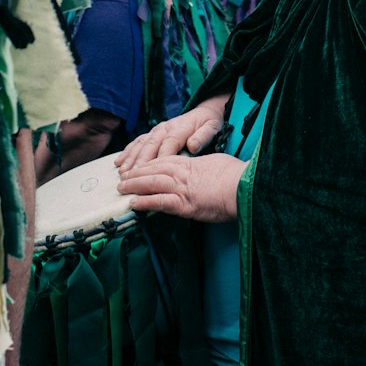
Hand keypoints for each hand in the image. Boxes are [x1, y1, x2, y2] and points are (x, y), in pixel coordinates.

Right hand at [115, 95, 230, 172]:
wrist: (204, 112)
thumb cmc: (208, 124)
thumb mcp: (211, 128)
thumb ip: (202, 137)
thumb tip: (192, 146)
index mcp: (179, 128)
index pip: (168, 144)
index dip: (159, 158)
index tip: (151, 173)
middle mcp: (165, 128)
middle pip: (150, 146)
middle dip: (139, 162)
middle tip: (130, 177)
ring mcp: (157, 130)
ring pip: (141, 144)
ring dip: (130, 158)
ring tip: (122, 172)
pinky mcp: (152, 133)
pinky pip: (137, 142)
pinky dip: (127, 152)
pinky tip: (119, 162)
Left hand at [117, 152, 244, 221]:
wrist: (244, 187)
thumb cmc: (237, 176)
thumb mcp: (218, 164)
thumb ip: (205, 167)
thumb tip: (201, 172)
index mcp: (192, 164)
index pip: (165, 161)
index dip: (150, 164)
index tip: (140, 166)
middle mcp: (184, 174)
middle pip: (154, 170)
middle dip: (137, 173)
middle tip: (123, 177)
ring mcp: (182, 188)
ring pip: (152, 183)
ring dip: (135, 185)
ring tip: (121, 188)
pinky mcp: (183, 204)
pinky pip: (158, 202)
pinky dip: (144, 202)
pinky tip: (133, 204)